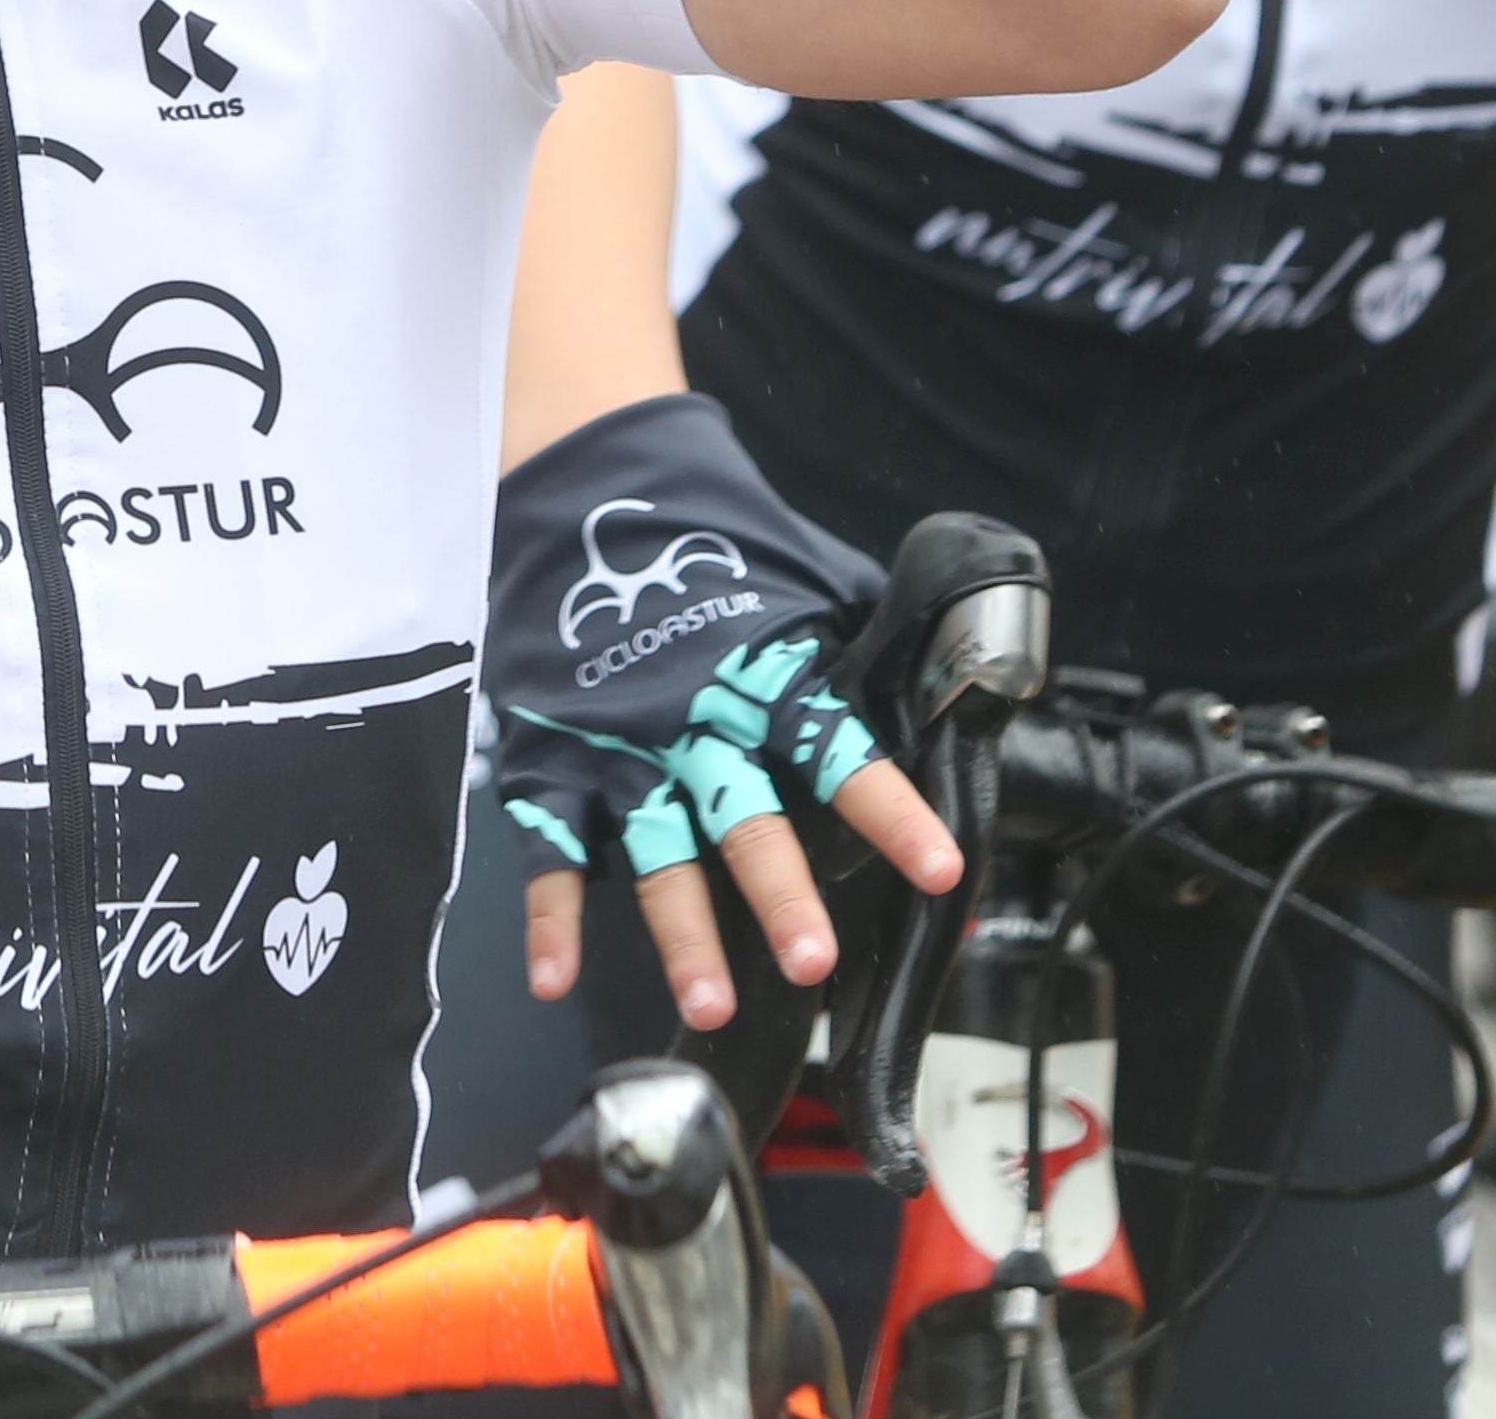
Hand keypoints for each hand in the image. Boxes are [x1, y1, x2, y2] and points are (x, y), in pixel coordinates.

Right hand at [485, 390, 962, 1032]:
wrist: (582, 489)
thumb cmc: (705, 538)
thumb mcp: (800, 572)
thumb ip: (861, 628)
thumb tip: (946, 664)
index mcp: (762, 674)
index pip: (840, 749)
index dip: (891, 812)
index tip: (942, 871)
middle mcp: (694, 720)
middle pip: (744, 819)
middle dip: (778, 894)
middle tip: (811, 962)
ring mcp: (619, 746)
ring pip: (655, 852)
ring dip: (682, 933)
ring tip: (709, 1005)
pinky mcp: (555, 758)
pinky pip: (550, 846)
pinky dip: (549, 915)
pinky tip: (555, 978)